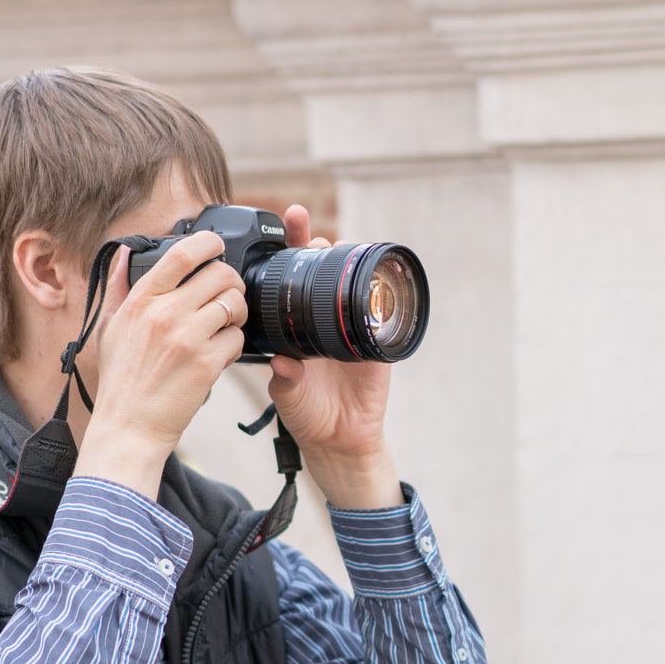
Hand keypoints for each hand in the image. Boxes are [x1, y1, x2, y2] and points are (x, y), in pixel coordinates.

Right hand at [75, 232, 245, 499]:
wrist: (128, 429)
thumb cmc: (120, 381)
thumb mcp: (108, 328)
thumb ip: (118, 287)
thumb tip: (124, 252)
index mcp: (141, 300)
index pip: (182, 253)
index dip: (208, 242)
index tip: (217, 246)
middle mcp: (165, 314)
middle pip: (220, 274)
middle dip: (232, 281)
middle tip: (228, 294)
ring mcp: (187, 338)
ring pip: (234, 304)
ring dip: (238, 311)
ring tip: (227, 324)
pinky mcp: (206, 364)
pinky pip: (238, 339)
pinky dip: (235, 344)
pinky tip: (221, 353)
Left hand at [267, 206, 402, 509]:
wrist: (339, 442)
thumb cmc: (308, 414)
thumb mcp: (288, 395)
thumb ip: (286, 379)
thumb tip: (280, 362)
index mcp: (297, 326)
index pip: (292, 278)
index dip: (291, 248)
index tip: (288, 222)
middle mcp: (323, 321)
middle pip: (323, 271)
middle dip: (317, 245)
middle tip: (309, 230)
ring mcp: (352, 329)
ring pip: (353, 284)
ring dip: (350, 261)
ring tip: (342, 243)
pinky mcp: (378, 344)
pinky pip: (384, 316)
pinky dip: (383, 298)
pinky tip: (379, 281)